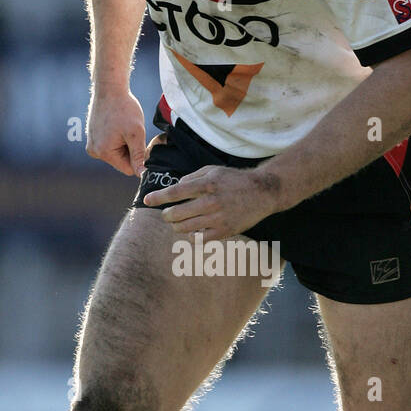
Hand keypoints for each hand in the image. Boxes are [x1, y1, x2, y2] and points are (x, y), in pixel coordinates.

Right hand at [85, 89, 147, 175]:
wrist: (109, 88)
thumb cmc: (124, 108)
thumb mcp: (136, 132)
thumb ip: (139, 155)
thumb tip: (141, 175)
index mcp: (103, 152)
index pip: (128, 168)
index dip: (138, 158)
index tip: (140, 141)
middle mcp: (94, 151)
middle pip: (122, 161)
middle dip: (130, 149)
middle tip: (132, 131)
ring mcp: (92, 143)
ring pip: (117, 152)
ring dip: (124, 142)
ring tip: (123, 126)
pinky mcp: (93, 136)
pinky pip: (110, 144)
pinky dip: (117, 137)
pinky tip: (117, 124)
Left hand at [143, 164, 280, 239]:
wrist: (263, 192)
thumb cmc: (235, 179)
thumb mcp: (213, 171)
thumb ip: (192, 178)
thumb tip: (176, 187)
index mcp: (207, 184)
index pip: (176, 192)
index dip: (159, 197)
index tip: (147, 200)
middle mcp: (212, 201)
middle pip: (178, 214)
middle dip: (167, 215)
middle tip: (167, 215)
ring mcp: (219, 218)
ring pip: (186, 228)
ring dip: (177, 226)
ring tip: (177, 223)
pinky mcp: (225, 231)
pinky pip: (200, 239)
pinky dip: (192, 236)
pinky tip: (192, 231)